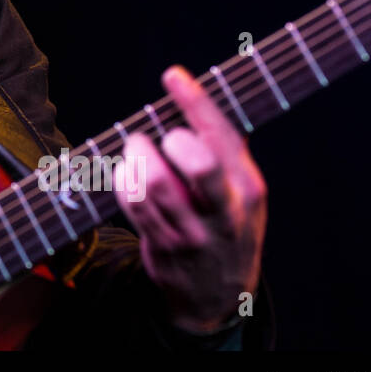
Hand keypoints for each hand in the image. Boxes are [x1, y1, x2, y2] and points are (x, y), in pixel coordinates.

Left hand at [114, 65, 267, 333]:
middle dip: (171, 139)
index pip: (224, 136)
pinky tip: (125, 175)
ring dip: (136, 157)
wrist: (219, 295)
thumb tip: (191, 94)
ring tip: (136, 152)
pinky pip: (132, 204)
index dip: (196, 101)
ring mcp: (193, 233)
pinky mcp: (163, 247)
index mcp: (248, 187)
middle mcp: (225, 211)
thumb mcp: (242, 190)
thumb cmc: (226, 224)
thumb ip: (224, 149)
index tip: (173, 75)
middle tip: (158, 137)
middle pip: (199, 163)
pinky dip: (122, 180)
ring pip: (154, 182)